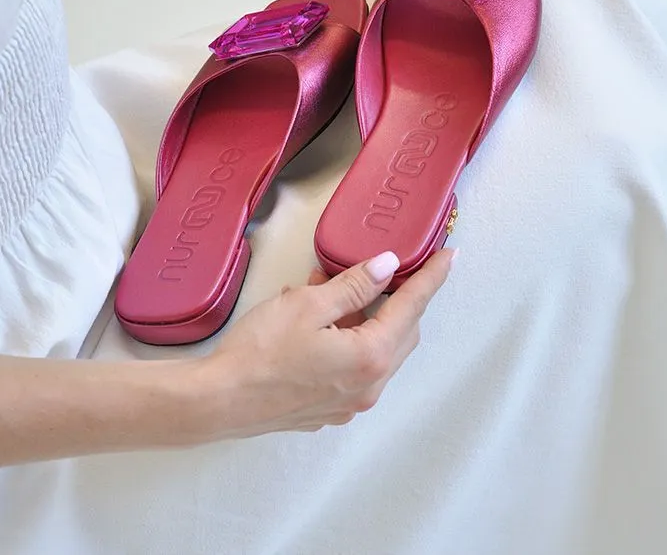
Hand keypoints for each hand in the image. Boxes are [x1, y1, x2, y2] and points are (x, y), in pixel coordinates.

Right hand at [207, 248, 455, 436]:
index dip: (431, 278)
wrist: (218, 400)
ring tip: (327, 290)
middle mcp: (368, 386)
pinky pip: (352, 368)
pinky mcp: (328, 409)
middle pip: (399, 332)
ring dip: (363, 318)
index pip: (412, 307)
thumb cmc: (259, 352)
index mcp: (371, 357)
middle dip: (393, 298)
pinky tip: (315, 324)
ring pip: (375, 350)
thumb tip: (386, 267)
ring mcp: (349, 402)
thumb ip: (355, 285)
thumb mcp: (308, 305)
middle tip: (374, 269)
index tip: (448, 258)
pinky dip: (346, 341)